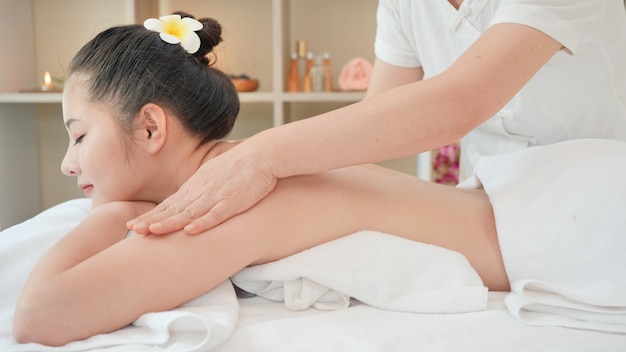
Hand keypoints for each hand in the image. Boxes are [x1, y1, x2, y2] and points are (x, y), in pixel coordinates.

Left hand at [127, 141, 276, 234]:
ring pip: (189, 212)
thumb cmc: (242, 165)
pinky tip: (190, 231)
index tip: (134, 224)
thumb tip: (191, 199)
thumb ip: (202, 187)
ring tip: (152, 231)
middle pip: (173, 208)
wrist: (263, 154)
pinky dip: (202, 223)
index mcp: (197, 185)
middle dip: (152, 220)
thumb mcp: (215, 174)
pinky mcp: (233, 201)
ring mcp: (217, 195)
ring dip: (170, 222)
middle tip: (132, 229)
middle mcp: (202, 190)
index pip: (170, 203)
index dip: (152, 214)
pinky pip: (216, 214)